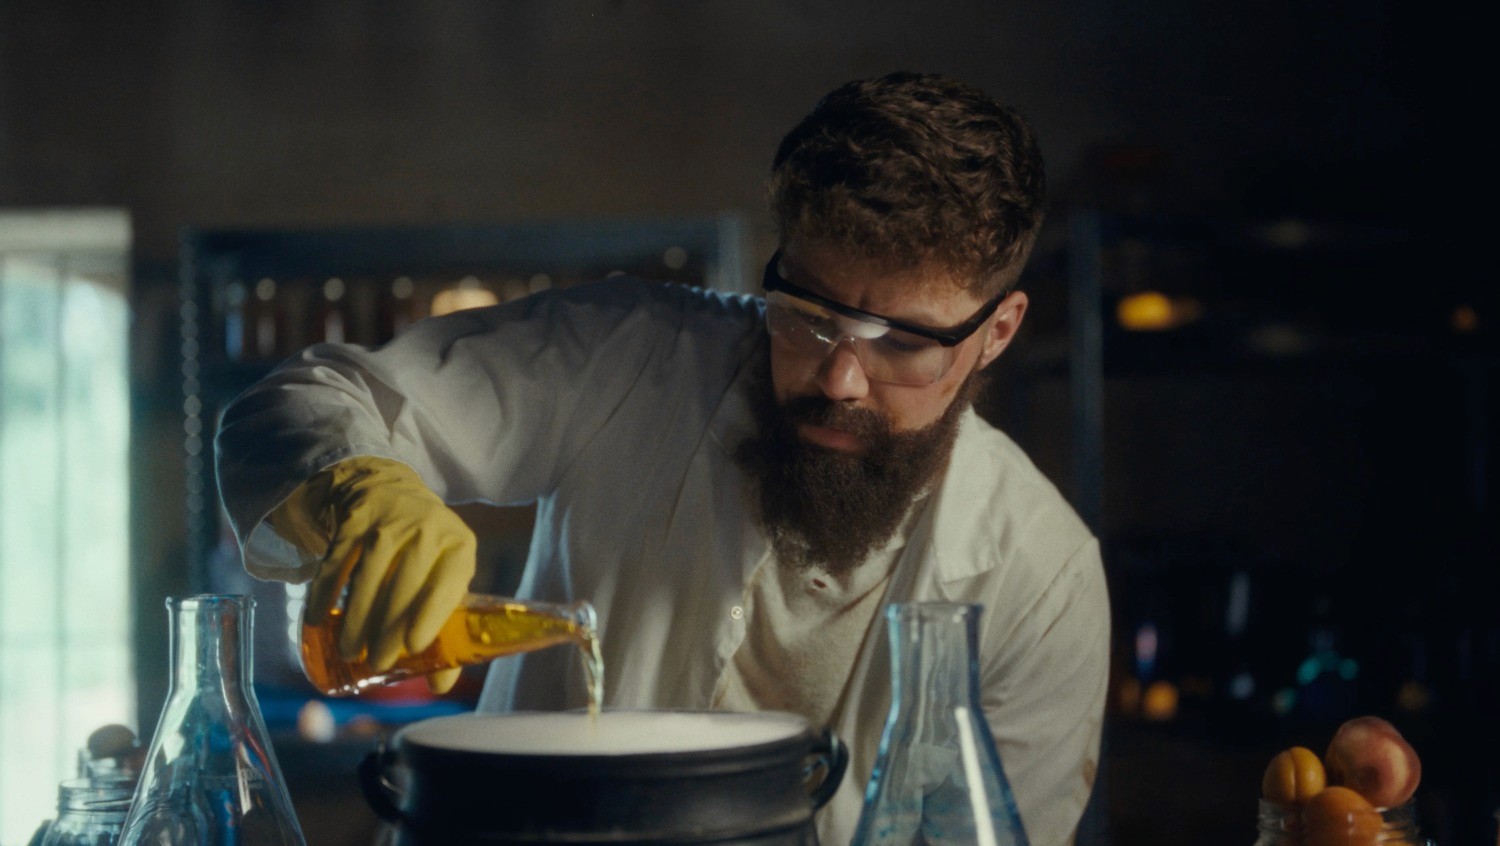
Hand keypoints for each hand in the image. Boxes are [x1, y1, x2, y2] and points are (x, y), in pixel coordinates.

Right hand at [269, 456, 474, 692]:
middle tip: (375, 664)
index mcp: (459, 547)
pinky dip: (322, 592)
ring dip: (355, 618)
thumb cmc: (428, 553)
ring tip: (349, 652)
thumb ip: (447, 629)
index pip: (447, 584)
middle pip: (403, 586)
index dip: (431, 616)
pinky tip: (315, 620)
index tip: (413, 649)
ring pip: (368, 576)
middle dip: (387, 630)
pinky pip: (335, 562)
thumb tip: (439, 685)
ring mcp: (389, 522)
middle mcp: (427, 530)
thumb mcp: (446, 578)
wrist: (392, 493)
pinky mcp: (354, 520)